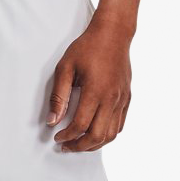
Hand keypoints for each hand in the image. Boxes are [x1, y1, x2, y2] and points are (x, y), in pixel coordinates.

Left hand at [47, 21, 131, 151]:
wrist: (113, 34)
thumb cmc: (88, 48)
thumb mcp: (65, 68)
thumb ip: (58, 96)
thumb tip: (52, 120)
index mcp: (95, 91)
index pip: (81, 125)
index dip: (67, 136)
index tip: (57, 137)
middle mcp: (111, 98)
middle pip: (97, 135)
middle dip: (80, 146)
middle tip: (66, 146)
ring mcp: (121, 99)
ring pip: (111, 134)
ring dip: (95, 144)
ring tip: (80, 144)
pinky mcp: (126, 98)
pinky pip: (120, 124)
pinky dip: (107, 134)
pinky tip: (96, 133)